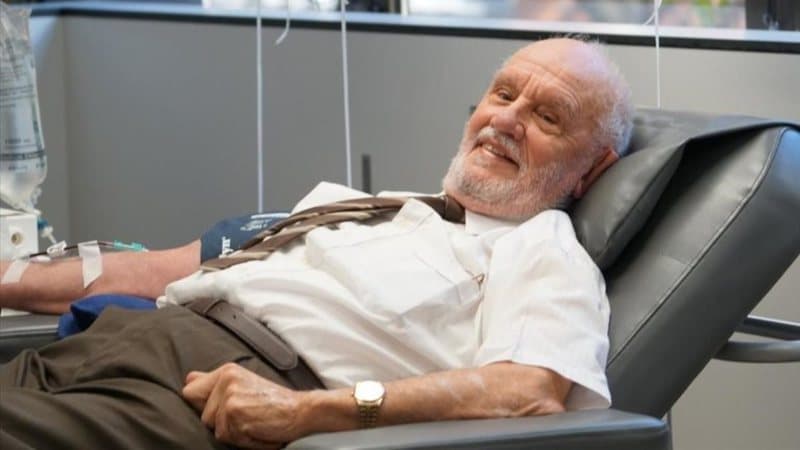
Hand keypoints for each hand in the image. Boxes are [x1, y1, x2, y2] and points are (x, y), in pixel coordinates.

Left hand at [182, 363, 311, 447]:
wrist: (301, 410)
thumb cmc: (274, 402)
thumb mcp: (243, 383)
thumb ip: (214, 382)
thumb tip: (189, 379)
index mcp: (226, 371)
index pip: (190, 392)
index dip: (203, 406)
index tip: (225, 408)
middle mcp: (226, 381)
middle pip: (203, 416)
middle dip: (221, 423)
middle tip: (246, 415)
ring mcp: (230, 398)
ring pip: (215, 429)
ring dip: (234, 433)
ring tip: (253, 422)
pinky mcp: (236, 415)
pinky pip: (229, 438)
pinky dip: (244, 440)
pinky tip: (258, 429)